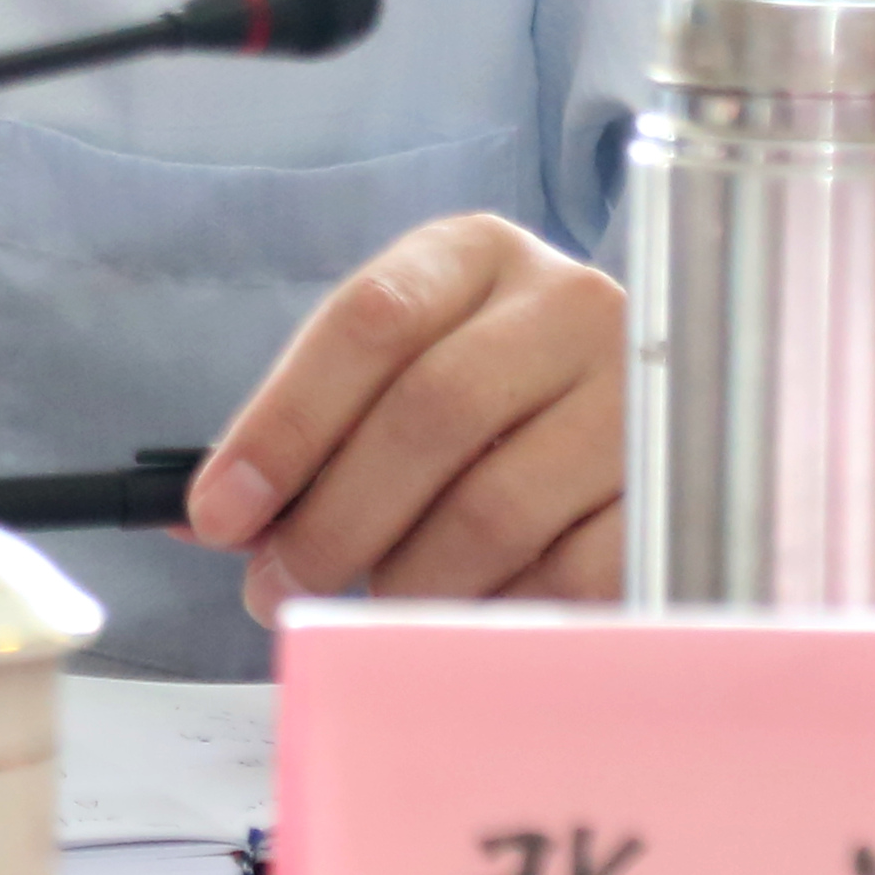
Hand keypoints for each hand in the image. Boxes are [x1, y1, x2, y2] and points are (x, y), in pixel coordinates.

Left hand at [181, 215, 624, 620]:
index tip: (220, 513)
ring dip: (406, 581)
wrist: (653, 426)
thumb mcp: (400, 380)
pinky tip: (464, 620)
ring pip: (494, 506)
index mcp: (478, 254)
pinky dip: (495, 614)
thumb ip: (312, 435)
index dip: (283, 423)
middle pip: (429, 413)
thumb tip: (198, 515)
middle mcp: (569, 302)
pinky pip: (567, 575)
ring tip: (368, 610)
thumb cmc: (490, 410)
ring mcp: (637, 393)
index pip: (370, 319)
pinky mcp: (677, 490)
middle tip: (277, 588)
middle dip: (333, 520)